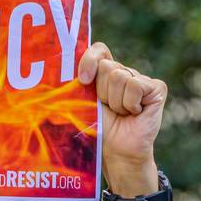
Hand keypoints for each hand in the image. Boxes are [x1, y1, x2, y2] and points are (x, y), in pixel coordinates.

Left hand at [78, 42, 172, 200]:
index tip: (82, 80)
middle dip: (102, 93)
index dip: (90, 60)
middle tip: (108, 109)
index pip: (99, 50)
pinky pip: (136, 86)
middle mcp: (124, 72)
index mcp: (105, 73)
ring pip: (120, 77)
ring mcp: (141, 79)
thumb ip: (71, 88)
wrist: (117, 151)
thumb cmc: (99, 129)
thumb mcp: (81, 105)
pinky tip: (134, 113)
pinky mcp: (157, 88)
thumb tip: (43, 82)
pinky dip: (130, 104)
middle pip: (108, 67)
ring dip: (116, 102)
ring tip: (121, 114)